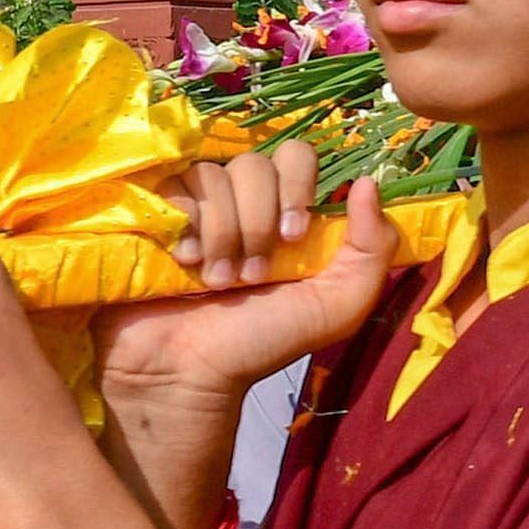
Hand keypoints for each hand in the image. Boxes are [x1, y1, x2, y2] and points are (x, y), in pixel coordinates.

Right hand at [93, 158, 402, 525]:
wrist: (188, 372)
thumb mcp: (337, 306)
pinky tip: (185, 263)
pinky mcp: (156, 214)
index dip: (298, 187)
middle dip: (256, 222)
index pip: (298, 156)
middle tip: (252, 275)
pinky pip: (173, 189)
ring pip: (212, 177)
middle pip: (254, 165)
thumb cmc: (262, 342)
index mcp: (288, 213)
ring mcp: (198, 206)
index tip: (294, 238)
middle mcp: (243, 202)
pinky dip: (185, 228)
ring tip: (217, 282)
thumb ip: (372, 249)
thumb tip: (366, 183)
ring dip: (221, 235)